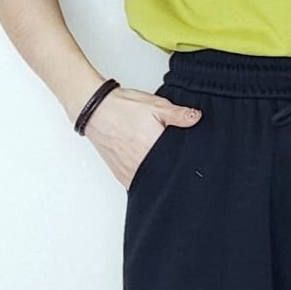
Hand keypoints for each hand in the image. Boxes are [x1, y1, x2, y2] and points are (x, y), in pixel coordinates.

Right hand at [81, 87, 201, 188]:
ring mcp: (131, 173)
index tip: (191, 155)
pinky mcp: (122, 176)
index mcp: (154, 148)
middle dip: (174, 167)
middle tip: (174, 155)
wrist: (95, 110)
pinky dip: (146, 177)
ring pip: (153, 182)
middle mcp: (142, 165)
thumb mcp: (156, 106)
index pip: (179, 163)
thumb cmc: (122, 108)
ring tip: (160, 159)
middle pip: (167, 175)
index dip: (187, 160)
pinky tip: (149, 166)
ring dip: (159, 173)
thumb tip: (196, 118)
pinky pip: (139, 183)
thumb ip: (178, 114)